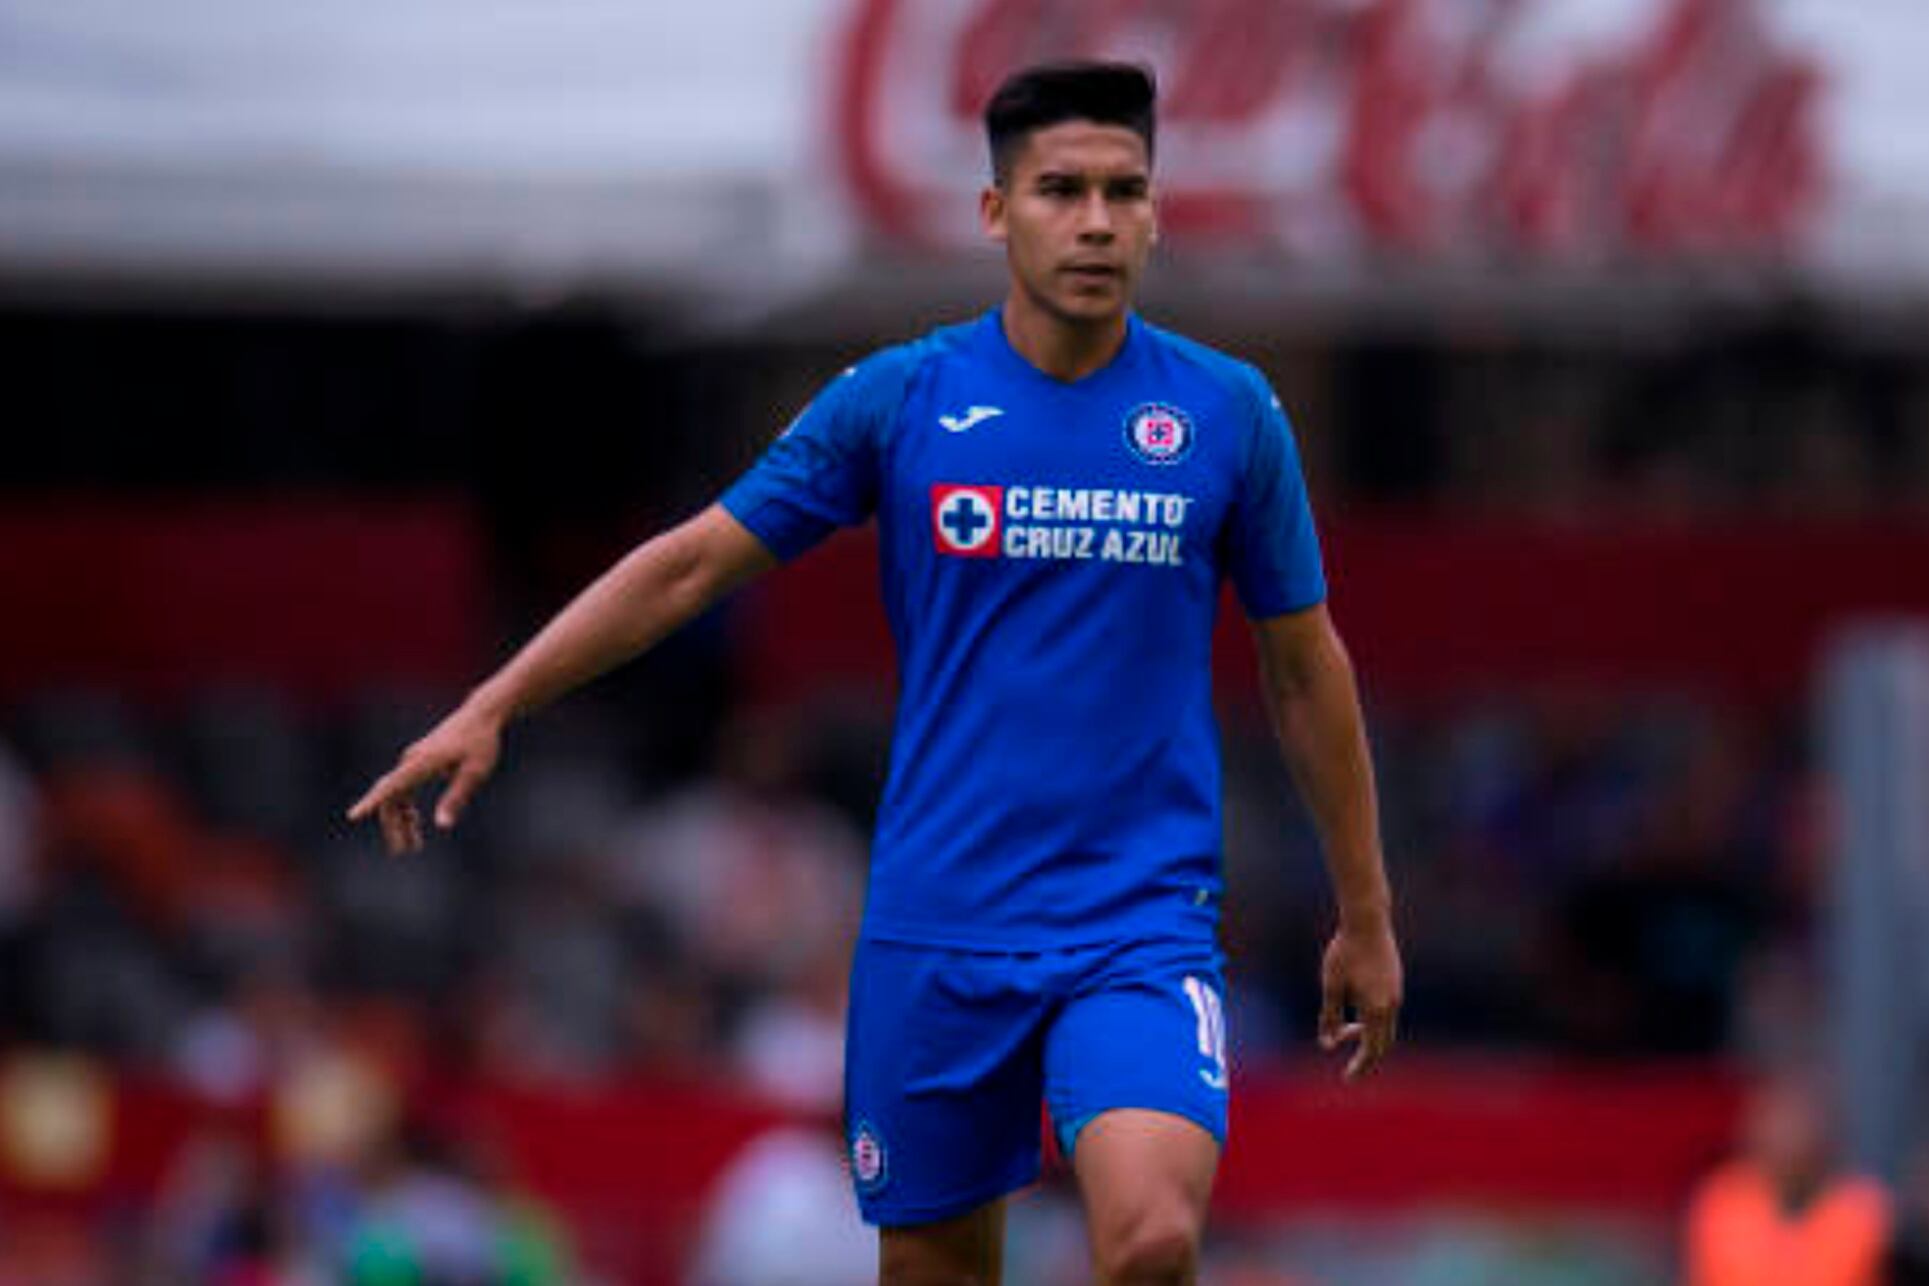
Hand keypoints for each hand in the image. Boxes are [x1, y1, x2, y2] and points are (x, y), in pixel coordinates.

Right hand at [346, 705, 501, 854]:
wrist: (481, 715)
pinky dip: (406, 808)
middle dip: (393, 826)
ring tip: (412, 847)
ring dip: (401, 821)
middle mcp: (411, 761)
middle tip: (403, 852)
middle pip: (391, 797)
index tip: (354, 815)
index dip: (371, 802)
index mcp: (422, 763)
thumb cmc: (480, 743)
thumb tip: (442, 825)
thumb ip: (456, 798)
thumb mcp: (475, 773)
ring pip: (396, 796)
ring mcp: (412, 761)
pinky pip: (403, 789)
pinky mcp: (417, 762)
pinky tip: (414, 823)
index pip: (391, 786)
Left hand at [1317, 917, 1402, 1082]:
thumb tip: (1327, 1044)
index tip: (1347, 1079)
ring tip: (1344, 1032)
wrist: (1368, 920)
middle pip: (1383, 1043)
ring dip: (1368, 1035)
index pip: (1371, 1049)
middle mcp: (1392, 1004)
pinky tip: (1355, 1009)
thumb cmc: (1345, 951)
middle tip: (1350, 1067)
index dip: (1360, 1067)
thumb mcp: (1331, 986)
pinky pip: (1387, 1012)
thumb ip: (1330, 1017)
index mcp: (1376, 1009)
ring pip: (1386, 1027)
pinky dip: (1373, 1021)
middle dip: (1366, 1056)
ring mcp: (1397, 993)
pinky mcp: (1396, 982)